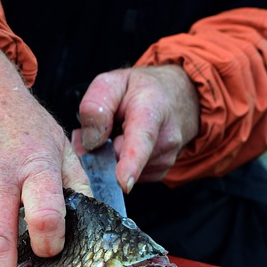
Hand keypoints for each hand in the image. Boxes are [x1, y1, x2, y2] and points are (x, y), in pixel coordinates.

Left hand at [73, 65, 199, 190]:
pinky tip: (127, 145)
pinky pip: (127, 176)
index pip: (142, 140)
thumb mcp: (112, 83)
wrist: (177, 96)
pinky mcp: (159, 172)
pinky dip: (120, 164)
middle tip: (103, 129)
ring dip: (110, 156)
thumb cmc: (141, 89)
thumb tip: (90, 142)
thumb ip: (95, 105)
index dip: (131, 163)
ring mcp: (165, 159)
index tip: (124, 183)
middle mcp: (164, 139)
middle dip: (100, 150)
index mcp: (151, 111)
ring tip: (120, 133)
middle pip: (118, 158)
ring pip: (120, 170)